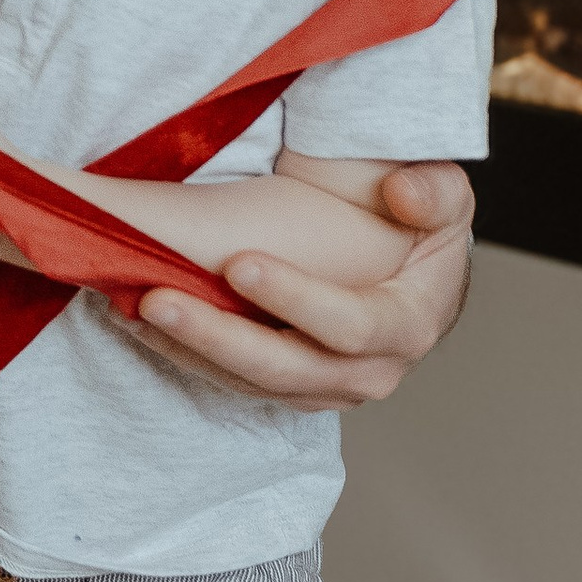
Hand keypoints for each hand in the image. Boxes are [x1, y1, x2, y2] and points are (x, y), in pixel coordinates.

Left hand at [133, 160, 474, 409]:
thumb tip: (402, 193)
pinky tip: (143, 325)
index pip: (347, 324)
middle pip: (283, 367)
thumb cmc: (427, 231)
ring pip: (249, 383)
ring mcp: (325, 388)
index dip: (294, 298)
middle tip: (156, 300)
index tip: (238, 263)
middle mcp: (367, 372)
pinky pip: (233, 382)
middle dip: (216, 336)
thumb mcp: (448, 199)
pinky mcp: (291, 389)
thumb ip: (434, 192)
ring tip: (133, 312)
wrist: (419, 279)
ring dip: (189, 350)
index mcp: (406, 326)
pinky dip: (187, 356)